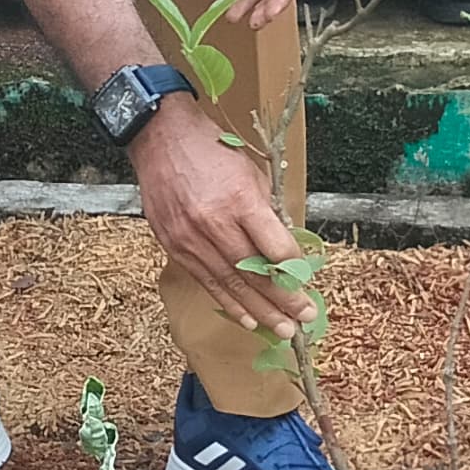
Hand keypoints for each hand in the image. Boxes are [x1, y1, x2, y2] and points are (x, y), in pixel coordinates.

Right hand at [130, 95, 308, 337]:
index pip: (274, 248)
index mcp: (240, 200)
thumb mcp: (250, 173)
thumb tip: (284, 249)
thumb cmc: (212, 151)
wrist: (162, 139)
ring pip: (231, 284)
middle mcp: (214, 223)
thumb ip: (266, 212)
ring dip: (259, 311)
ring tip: (282, 330)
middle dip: (283, 301)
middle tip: (303, 320)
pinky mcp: (174, 246)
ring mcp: (191, 238)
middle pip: (255, 273)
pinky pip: (206, 281)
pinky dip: (228, 303)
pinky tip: (247, 319)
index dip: (293, 270)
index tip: (307, 283)